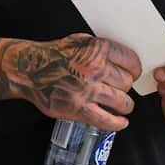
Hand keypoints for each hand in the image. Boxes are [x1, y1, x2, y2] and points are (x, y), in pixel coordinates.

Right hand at [21, 34, 142, 132]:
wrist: (30, 69)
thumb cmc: (55, 54)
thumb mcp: (81, 40)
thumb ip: (102, 48)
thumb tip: (122, 58)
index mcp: (98, 49)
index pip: (131, 61)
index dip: (135, 69)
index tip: (133, 73)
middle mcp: (96, 69)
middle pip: (127, 82)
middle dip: (126, 86)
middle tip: (122, 88)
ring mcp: (88, 90)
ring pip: (122, 101)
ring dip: (125, 105)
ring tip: (123, 105)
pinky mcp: (78, 108)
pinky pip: (105, 120)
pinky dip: (117, 124)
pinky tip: (121, 122)